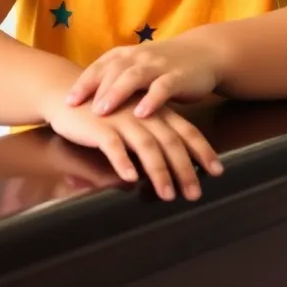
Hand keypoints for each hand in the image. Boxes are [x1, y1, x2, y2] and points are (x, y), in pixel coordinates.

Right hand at [43, 95, 221, 201]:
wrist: (68, 93)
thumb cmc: (106, 109)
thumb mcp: (135, 118)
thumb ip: (155, 134)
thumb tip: (178, 162)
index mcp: (155, 112)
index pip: (186, 131)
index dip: (202, 150)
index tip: (218, 171)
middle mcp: (143, 114)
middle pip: (171, 141)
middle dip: (185, 169)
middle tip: (195, 193)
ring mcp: (122, 119)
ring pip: (146, 145)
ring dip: (159, 171)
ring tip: (168, 194)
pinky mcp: (99, 126)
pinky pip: (113, 145)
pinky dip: (122, 161)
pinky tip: (129, 179)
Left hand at [66, 37, 222, 118]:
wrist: (203, 54)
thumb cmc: (163, 66)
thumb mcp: (136, 69)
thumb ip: (115, 81)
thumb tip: (86, 104)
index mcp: (126, 55)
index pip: (99, 67)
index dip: (82, 83)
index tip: (66, 102)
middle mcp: (140, 57)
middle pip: (112, 71)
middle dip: (93, 89)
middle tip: (76, 107)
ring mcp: (159, 65)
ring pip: (134, 77)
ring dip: (116, 93)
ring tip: (102, 111)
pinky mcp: (178, 76)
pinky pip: (163, 87)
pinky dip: (151, 100)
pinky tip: (141, 114)